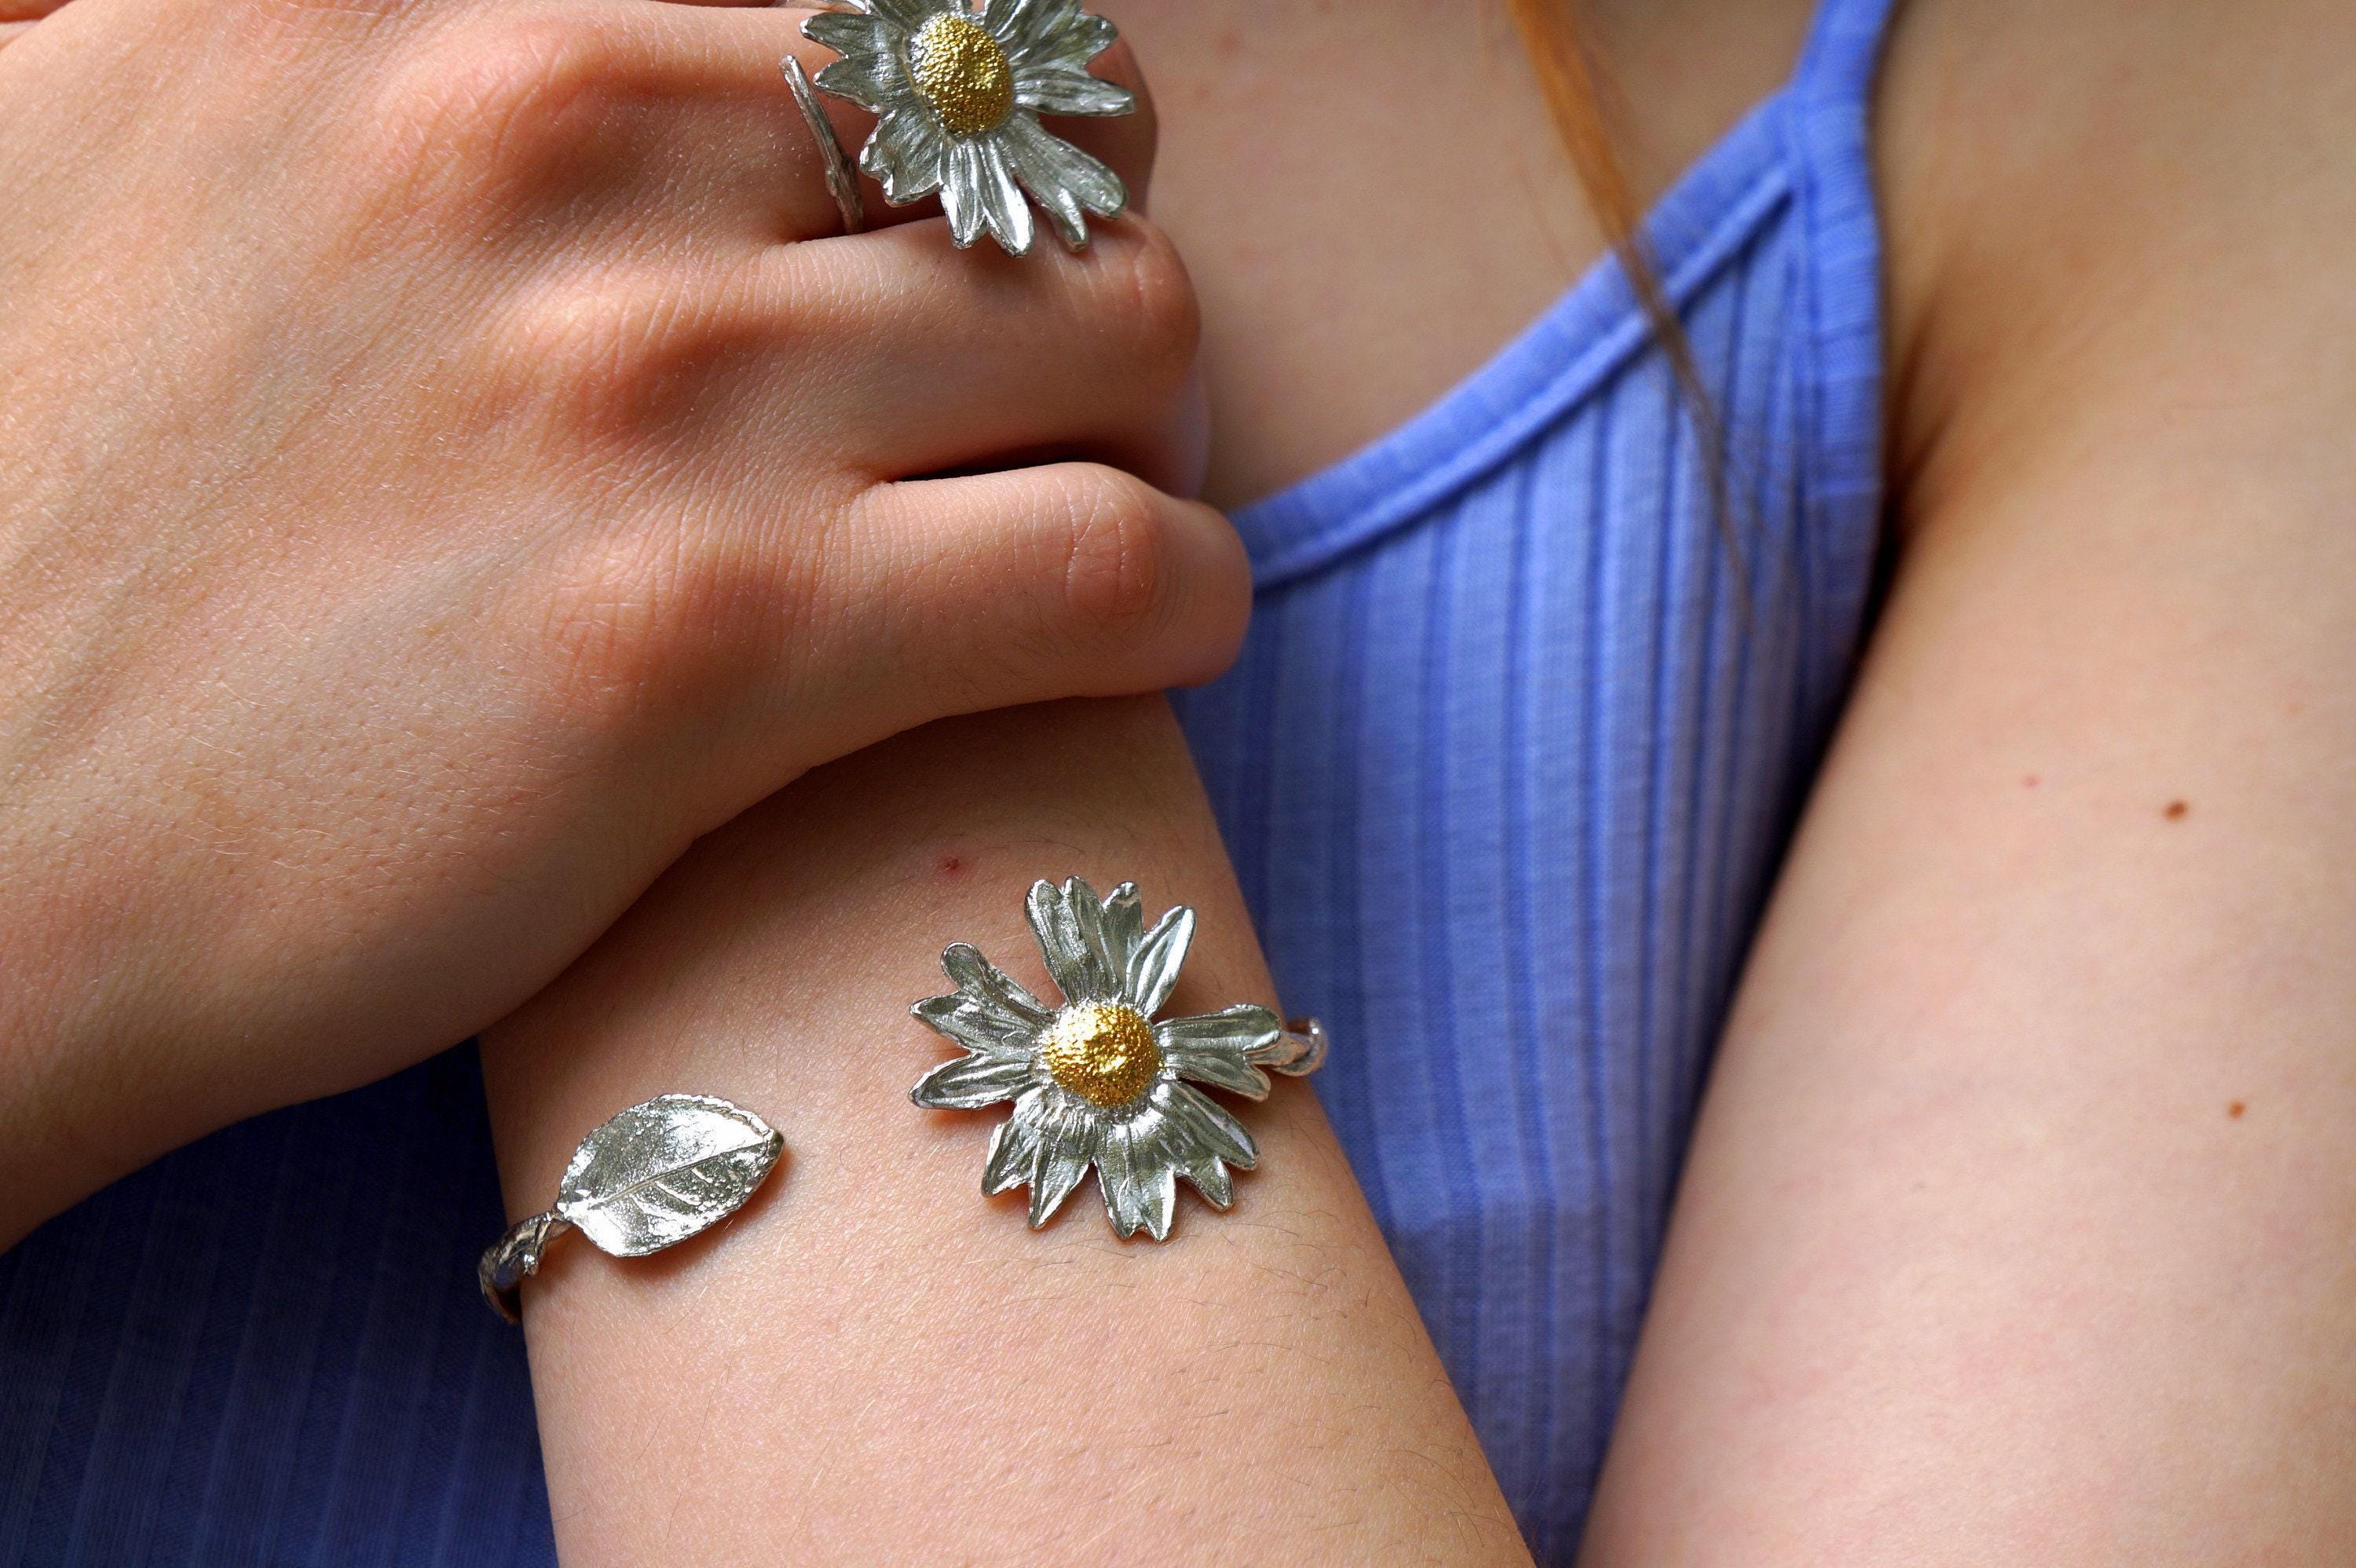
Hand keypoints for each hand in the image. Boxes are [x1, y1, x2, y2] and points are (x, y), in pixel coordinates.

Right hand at [0, 0, 1242, 1240]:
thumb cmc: (25, 519)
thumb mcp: (138, 143)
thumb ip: (367, 68)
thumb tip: (503, 48)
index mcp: (435, 0)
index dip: (974, 105)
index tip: (967, 223)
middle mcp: (548, 138)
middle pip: (1043, 120)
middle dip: (1092, 250)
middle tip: (1058, 379)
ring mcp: (644, 392)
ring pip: (1128, 327)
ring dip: (1162, 426)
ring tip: (1102, 509)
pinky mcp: (709, 647)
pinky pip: (1118, 567)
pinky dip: (1186, 596)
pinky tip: (1140, 636)